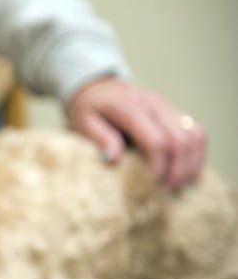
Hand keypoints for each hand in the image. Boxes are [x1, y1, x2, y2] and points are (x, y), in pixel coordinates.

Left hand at [67, 78, 205, 190]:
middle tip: (168, 192)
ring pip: (195, 134)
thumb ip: (98, 138)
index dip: (158, 167)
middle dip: (177, 170)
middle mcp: (154, 104)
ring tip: (180, 185)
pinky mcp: (174, 111)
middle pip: (180, 140)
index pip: (155, 141)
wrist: (97, 86)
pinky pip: (196, 132)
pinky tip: (186, 171)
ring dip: (192, 163)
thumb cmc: (88, 107)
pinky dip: (195, 153)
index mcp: (130, 107)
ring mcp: (167, 106)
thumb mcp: (82, 121)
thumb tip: (114, 160)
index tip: (152, 186)